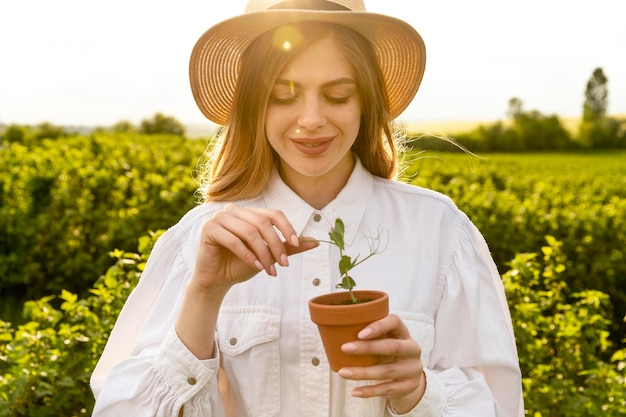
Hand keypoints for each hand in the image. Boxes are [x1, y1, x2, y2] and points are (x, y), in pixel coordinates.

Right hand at [191, 203, 318, 291]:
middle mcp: (234, 211)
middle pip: (263, 223)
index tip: (297, 244)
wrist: (217, 280)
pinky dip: (248, 255)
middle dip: (276, 245)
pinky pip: (234, 241)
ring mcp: (220, 217)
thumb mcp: (268, 255)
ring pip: (249, 232)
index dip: (287, 228)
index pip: (273, 214)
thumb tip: (315, 242)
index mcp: (248, 212)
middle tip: (284, 264)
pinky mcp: (209, 229)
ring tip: (271, 270)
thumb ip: (287, 247)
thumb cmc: (241, 265)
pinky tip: (256, 267)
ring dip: (263, 253)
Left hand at [337, 314, 426, 413]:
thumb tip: (334, 332)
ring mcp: (413, 368)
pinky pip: (388, 389)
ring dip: (363, 372)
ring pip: (387, 371)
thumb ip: (368, 334)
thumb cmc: (388, 352)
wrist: (409, 374)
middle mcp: (412, 349)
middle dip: (367, 348)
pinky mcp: (410, 385)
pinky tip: (355, 391)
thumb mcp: (384, 339)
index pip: (395, 322)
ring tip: (343, 372)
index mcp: (403, 332)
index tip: (360, 333)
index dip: (379, 326)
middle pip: (392, 346)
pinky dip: (369, 391)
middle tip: (345, 348)